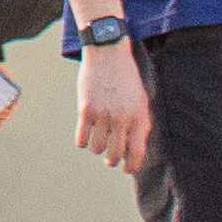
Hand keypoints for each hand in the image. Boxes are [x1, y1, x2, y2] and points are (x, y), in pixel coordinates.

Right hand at [73, 39, 151, 174]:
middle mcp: (122, 118)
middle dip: (112, 160)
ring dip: (97, 148)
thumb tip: (134, 149)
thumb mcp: (140, 100)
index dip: (131, 166)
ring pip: (97, 148)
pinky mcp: (85, 109)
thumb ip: (140, 123)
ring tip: (98, 140)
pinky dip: (82, 141)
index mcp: (139, 117)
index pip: (137, 153)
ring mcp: (103, 114)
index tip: (127, 169)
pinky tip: (85, 135)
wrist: (108, 52)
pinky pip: (81, 138)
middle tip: (109, 158)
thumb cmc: (126, 77)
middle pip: (115, 155)